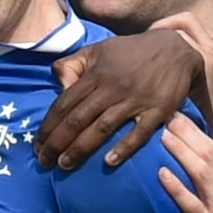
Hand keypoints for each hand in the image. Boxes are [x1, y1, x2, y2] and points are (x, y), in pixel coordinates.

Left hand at [38, 27, 212, 169]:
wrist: (175, 48)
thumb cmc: (132, 52)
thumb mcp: (99, 50)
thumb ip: (73, 65)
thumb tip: (58, 86)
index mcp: (96, 74)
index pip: (65, 103)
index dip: (48, 126)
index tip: (37, 144)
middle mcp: (112, 88)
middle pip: (78, 119)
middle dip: (58, 142)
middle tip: (45, 161)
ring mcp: (135, 100)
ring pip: (102, 128)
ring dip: (81, 148)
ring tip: (65, 165)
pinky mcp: (157, 111)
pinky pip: (139, 132)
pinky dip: (124, 148)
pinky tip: (109, 162)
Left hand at [155, 112, 212, 212]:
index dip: (198, 135)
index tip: (180, 118)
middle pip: (209, 156)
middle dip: (189, 134)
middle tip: (168, 116)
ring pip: (202, 173)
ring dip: (182, 152)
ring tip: (164, 135)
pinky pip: (193, 206)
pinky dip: (177, 188)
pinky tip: (162, 174)